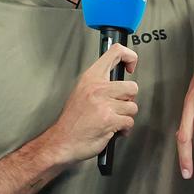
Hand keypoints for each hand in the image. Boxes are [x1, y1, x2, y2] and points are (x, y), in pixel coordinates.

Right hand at [46, 43, 138, 164]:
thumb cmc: (72, 120)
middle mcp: (98, 88)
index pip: (115, 52)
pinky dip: (124, 128)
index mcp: (91, 78)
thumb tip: (119, 78)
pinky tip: (113, 128)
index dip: (129, 57)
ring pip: (132, 106)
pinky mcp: (109, 119)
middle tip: (118, 106)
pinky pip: (129, 121)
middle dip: (129, 100)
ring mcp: (104, 104)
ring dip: (125, 116)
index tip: (130, 66)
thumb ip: (100, 83)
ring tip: (112, 119)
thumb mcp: (81, 91)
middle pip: (132, 86)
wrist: (61, 141)